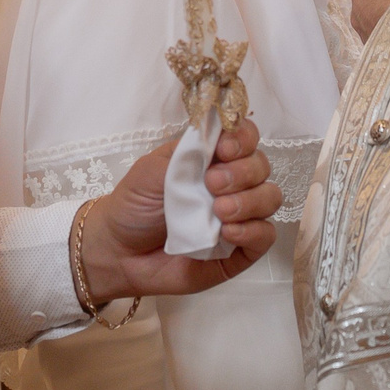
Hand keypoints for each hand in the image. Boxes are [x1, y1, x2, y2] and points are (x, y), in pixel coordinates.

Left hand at [76, 116, 281, 304]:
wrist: (118, 252)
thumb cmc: (134, 206)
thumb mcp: (152, 169)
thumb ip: (187, 153)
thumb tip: (219, 136)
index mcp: (211, 159)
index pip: (245, 137)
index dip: (242, 138)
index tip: (223, 149)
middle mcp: (231, 185)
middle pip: (261, 166)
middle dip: (242, 171)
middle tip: (211, 184)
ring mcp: (238, 217)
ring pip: (270, 198)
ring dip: (249, 200)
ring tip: (218, 211)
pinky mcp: (240, 250)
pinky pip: (265, 236)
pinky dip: (252, 230)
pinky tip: (227, 232)